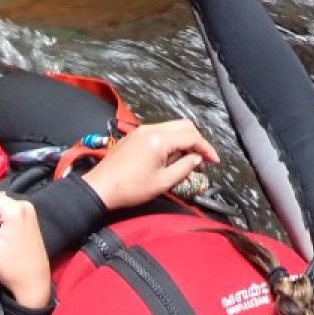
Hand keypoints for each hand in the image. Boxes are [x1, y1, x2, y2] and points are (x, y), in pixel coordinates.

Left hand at [80, 119, 218, 211]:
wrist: (100, 188)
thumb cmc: (131, 189)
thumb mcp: (163, 182)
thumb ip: (184, 167)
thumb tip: (197, 159)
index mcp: (160, 139)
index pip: (192, 137)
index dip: (206, 149)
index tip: (214, 162)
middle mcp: (151, 129)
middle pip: (184, 126)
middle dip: (196, 141)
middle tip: (201, 160)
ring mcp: (140, 130)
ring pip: (171, 128)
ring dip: (183, 141)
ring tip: (186, 161)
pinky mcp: (133, 136)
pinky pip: (159, 132)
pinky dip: (170, 141)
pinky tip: (169, 158)